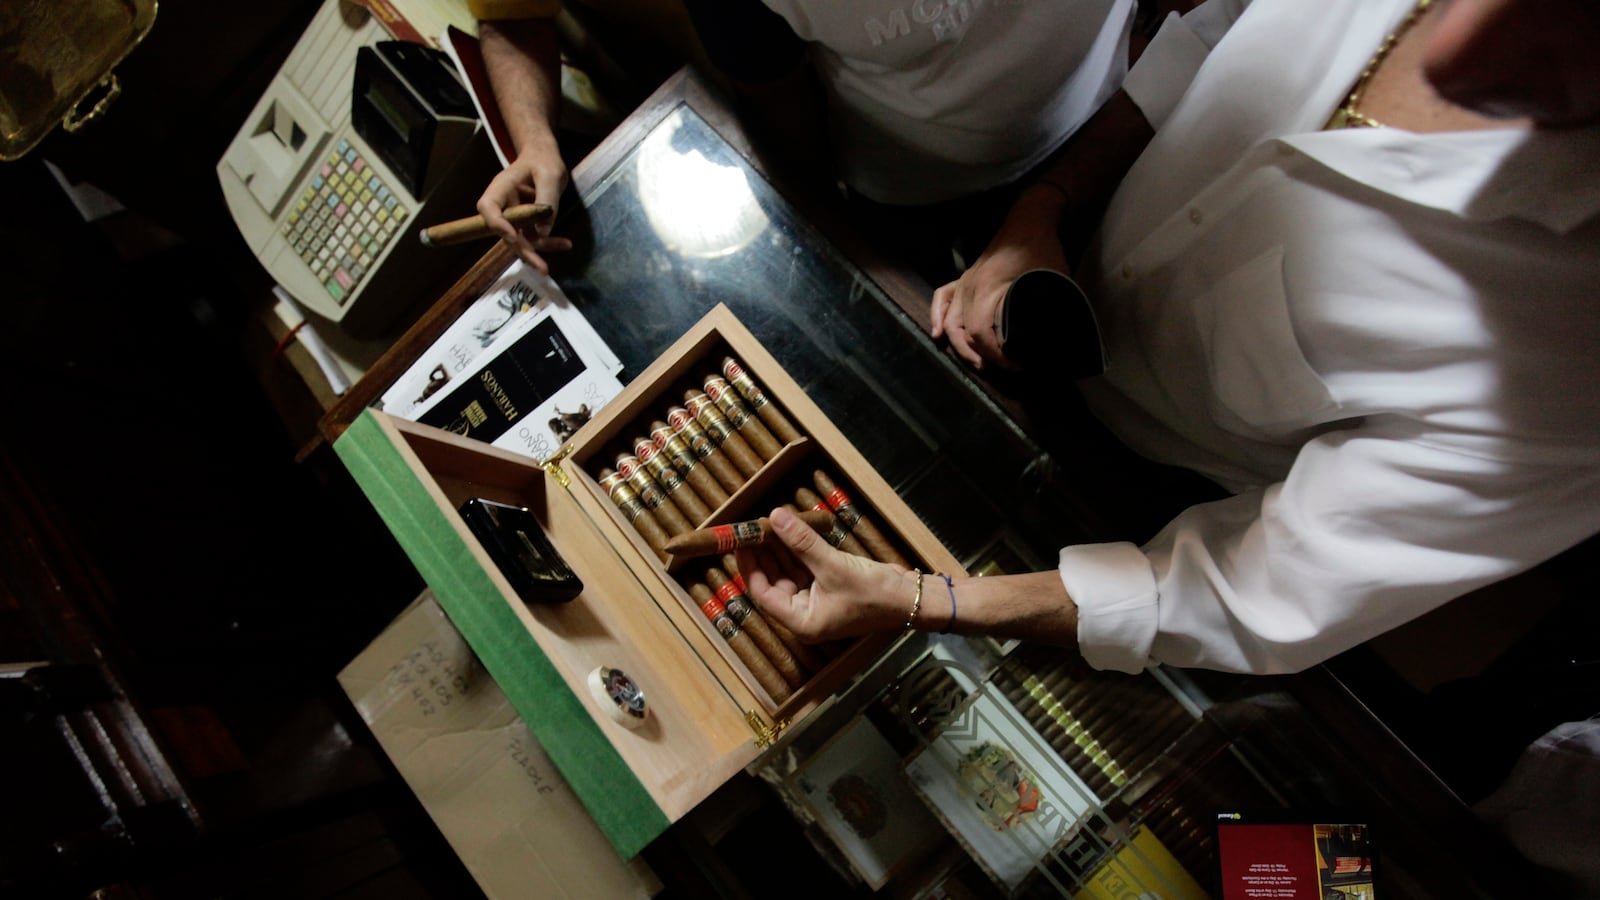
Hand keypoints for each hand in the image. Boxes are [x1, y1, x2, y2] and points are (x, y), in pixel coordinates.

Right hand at [476, 141, 571, 272]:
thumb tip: (543, 232)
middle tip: (542, 266)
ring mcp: (514, 217)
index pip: (488, 208)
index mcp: (500, 188)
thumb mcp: (549, 175)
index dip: (497, 224)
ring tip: (565, 245)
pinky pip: (534, 238)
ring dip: (540, 249)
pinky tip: (565, 243)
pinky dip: (549, 242)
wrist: (544, 158)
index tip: (513, 236)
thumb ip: (546, 199)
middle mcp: (503, 205)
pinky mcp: (526, 224)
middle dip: (523, 250)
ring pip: (520, 240)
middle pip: (505, 232)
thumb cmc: (543, 161)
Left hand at [735, 507, 913, 641]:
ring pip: (787, 574)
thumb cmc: (874, 593)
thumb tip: (775, 517)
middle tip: (754, 528)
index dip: (749, 566)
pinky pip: (804, 570)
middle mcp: (804, 615)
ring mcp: (816, 602)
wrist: (911, 599)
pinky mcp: (827, 589)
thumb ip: (802, 542)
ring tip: (769, 525)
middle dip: (764, 555)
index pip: (762, 593)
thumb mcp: (834, 566)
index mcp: (801, 621)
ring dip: (780, 551)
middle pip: (772, 583)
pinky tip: (790, 532)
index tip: (741, 541)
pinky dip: (797, 552)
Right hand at [930, 185, 1070, 368]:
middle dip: (981, 355)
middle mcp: (969, 287)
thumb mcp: (1050, 282)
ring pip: (951, 322)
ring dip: (961, 345)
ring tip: (979, 362)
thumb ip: (1044, 310)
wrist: (1030, 221)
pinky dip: (938, 316)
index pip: (979, 333)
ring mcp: (964, 282)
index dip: (996, 355)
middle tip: (1002, 369)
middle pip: (963, 332)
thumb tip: (1049, 342)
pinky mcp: (964, 278)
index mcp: (987, 288)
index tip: (1018, 365)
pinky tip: (937, 334)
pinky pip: (942, 298)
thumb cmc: (1042, 251)